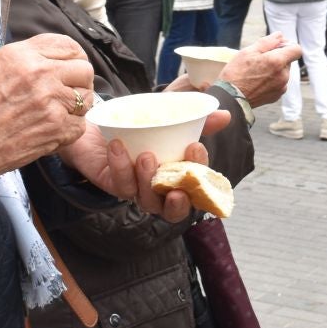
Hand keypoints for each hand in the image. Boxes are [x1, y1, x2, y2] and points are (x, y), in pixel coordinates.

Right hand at [0, 34, 98, 196]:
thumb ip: (25, 59)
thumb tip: (52, 58)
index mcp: (22, 55)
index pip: (68, 45)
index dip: (73, 56)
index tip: (70, 66)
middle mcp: (40, 74)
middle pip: (84, 69)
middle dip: (79, 80)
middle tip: (67, 90)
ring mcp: (51, 102)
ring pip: (87, 98)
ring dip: (76, 104)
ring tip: (58, 111)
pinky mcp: (57, 129)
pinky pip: (80, 124)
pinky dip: (70, 128)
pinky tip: (52, 128)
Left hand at [61, 113, 231, 222]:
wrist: (100, 120)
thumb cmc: (139, 124)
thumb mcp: (171, 118)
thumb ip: (199, 120)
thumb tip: (226, 116)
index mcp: (177, 176)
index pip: (195, 188)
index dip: (199, 175)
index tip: (195, 148)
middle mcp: (158, 188)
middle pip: (172, 212)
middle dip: (178, 204)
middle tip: (176, 188)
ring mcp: (135, 188)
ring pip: (145, 201)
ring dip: (148, 182)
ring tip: (147, 156)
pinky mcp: (111, 183)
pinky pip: (119, 183)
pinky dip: (120, 165)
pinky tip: (118, 145)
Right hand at [216, 33, 302, 105]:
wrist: (230, 98)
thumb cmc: (236, 73)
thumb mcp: (248, 51)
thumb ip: (267, 42)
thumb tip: (280, 35)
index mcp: (277, 62)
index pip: (296, 49)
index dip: (288, 45)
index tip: (277, 46)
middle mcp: (283, 75)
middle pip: (288, 60)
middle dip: (277, 57)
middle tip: (259, 59)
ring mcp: (281, 87)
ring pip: (283, 72)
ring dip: (274, 69)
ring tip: (256, 72)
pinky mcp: (277, 96)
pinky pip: (279, 83)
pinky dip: (272, 80)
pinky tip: (258, 81)